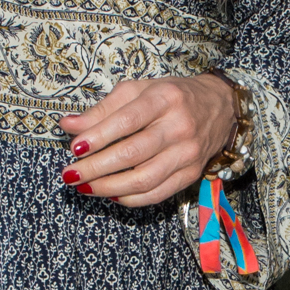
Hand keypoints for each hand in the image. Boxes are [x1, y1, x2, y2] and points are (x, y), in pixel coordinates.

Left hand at [59, 74, 237, 208]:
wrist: (220, 107)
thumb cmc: (172, 96)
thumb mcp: (138, 91)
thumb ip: (103, 109)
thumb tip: (68, 125)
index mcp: (164, 99)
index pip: (127, 120)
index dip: (98, 136)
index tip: (75, 148)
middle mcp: (179, 126)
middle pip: (132, 153)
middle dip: (96, 167)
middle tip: (70, 175)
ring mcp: (187, 153)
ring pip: (144, 178)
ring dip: (109, 187)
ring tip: (85, 187)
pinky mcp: (191, 174)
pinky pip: (157, 193)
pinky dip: (130, 198)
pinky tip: (111, 195)